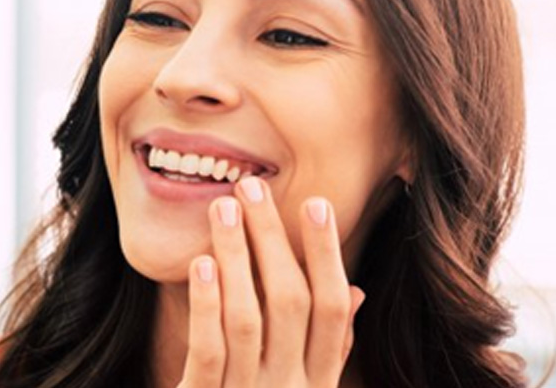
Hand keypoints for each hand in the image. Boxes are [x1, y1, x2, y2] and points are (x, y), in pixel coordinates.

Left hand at [178, 177, 365, 387]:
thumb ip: (328, 350)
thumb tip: (353, 292)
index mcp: (316, 384)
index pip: (330, 310)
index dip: (326, 254)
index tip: (314, 203)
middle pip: (292, 303)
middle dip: (274, 241)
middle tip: (253, 187)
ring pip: (250, 318)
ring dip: (239, 258)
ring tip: (223, 209)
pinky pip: (210, 351)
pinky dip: (206, 304)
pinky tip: (202, 263)